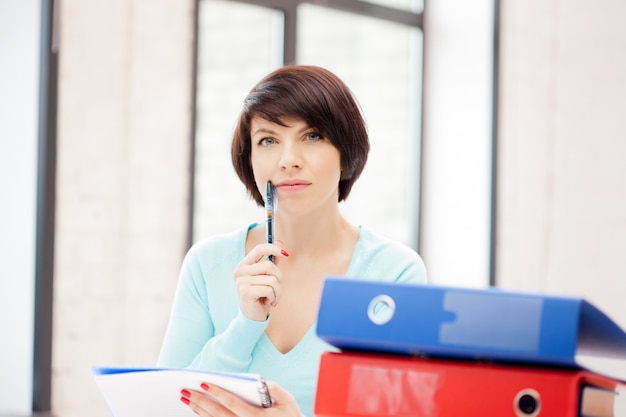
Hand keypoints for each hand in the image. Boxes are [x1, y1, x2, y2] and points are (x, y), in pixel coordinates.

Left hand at [180, 380, 300, 416]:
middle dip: (200, 402)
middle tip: (184, 391)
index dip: (218, 393)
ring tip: (186, 399)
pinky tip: (197, 410)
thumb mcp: (288, 400)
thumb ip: (275, 389)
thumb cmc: (290, 416)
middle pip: (218, 414)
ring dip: (199, 410)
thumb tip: (260, 380)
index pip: (232, 403)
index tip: (203, 383)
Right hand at [233, 243, 288, 320]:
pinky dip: (273, 297)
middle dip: (279, 278)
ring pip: (272, 279)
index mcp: (244, 265)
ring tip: (272, 298)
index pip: (259, 249)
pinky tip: (267, 302)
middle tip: (276, 289)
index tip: (286, 253)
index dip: (273, 248)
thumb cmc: (261, 294)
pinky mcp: (245, 292)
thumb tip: (280, 243)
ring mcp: (241, 281)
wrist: (253, 316)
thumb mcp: (267, 276)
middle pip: (269, 266)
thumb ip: (272, 260)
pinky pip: (269, 290)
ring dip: (277, 291)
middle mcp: (240, 271)